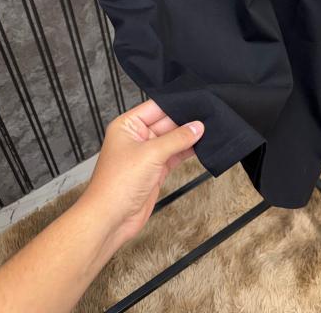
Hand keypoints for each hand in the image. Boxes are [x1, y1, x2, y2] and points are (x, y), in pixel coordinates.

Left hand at [79, 99, 204, 245]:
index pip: (156, 107)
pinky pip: (174, 155)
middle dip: (186, 122)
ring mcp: (147, 154)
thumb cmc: (117, 184)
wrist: (111, 219)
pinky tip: (201, 147)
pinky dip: (187, 152)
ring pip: (172, 140)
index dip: (176, 104)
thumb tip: (196, 127)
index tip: (198, 100)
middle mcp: (136, 137)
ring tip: (210, 131)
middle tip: (209, 117)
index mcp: (127, 125)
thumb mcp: (150, 154)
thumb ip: (177, 139)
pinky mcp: (155, 170)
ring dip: (189, 138)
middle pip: (166, 123)